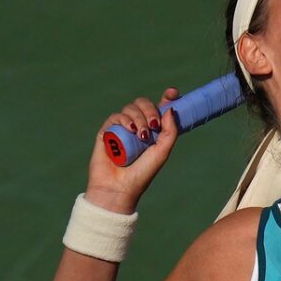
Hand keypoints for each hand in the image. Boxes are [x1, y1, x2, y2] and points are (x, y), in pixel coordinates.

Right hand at [85, 87, 181, 211]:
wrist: (119, 188)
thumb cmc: (142, 174)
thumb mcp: (162, 153)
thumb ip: (170, 132)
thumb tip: (170, 109)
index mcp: (152, 132)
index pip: (159, 109)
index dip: (166, 98)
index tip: (173, 92)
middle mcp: (137, 127)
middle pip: (144, 104)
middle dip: (151, 109)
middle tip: (154, 125)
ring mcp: (122, 128)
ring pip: (130, 108)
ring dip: (139, 117)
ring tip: (141, 135)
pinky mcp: (107, 131)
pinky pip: (116, 116)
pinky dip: (125, 120)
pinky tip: (131, 131)